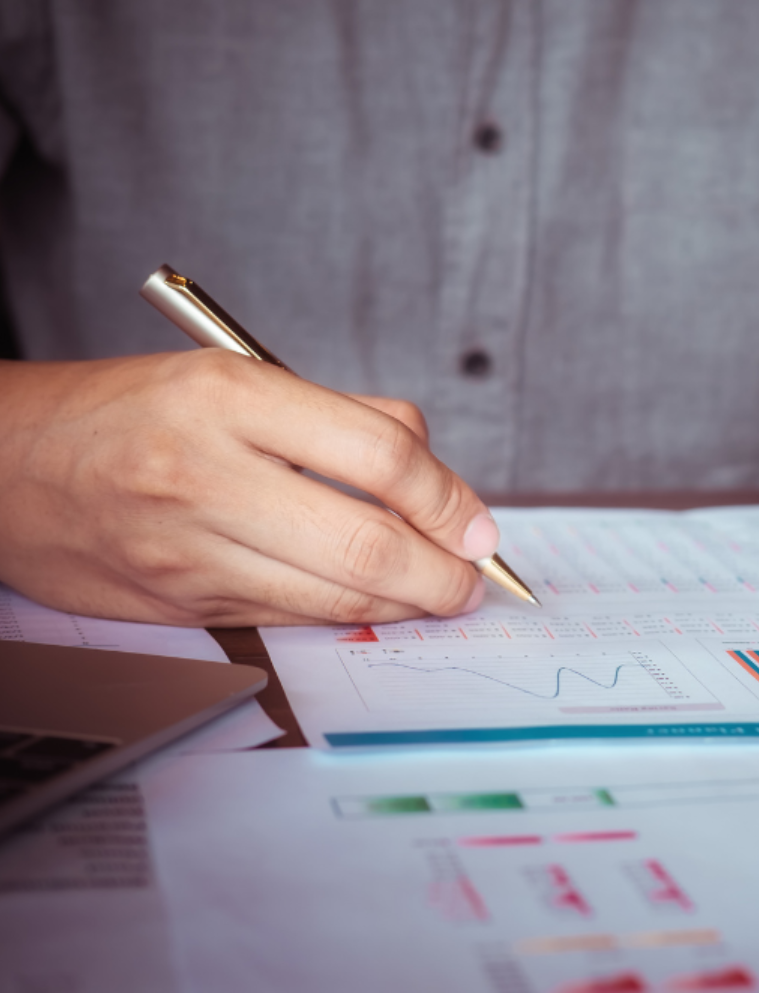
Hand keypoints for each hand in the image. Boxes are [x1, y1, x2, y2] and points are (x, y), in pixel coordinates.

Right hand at [0, 351, 499, 626]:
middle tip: (474, 578)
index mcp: (229, 399)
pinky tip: (375, 604)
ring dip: (407, 604)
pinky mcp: (179, 606)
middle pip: (365, 543)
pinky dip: (346, 615)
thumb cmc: (133, 412)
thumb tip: (440, 481)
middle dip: (443, 574)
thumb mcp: (236, 376)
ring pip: (333, 598)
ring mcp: (187, 551)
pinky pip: (290, 618)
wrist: (5, 465)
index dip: (447, 497)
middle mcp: (205, 476)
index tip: (477, 523)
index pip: (379, 453)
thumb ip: (344, 418)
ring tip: (440, 594)